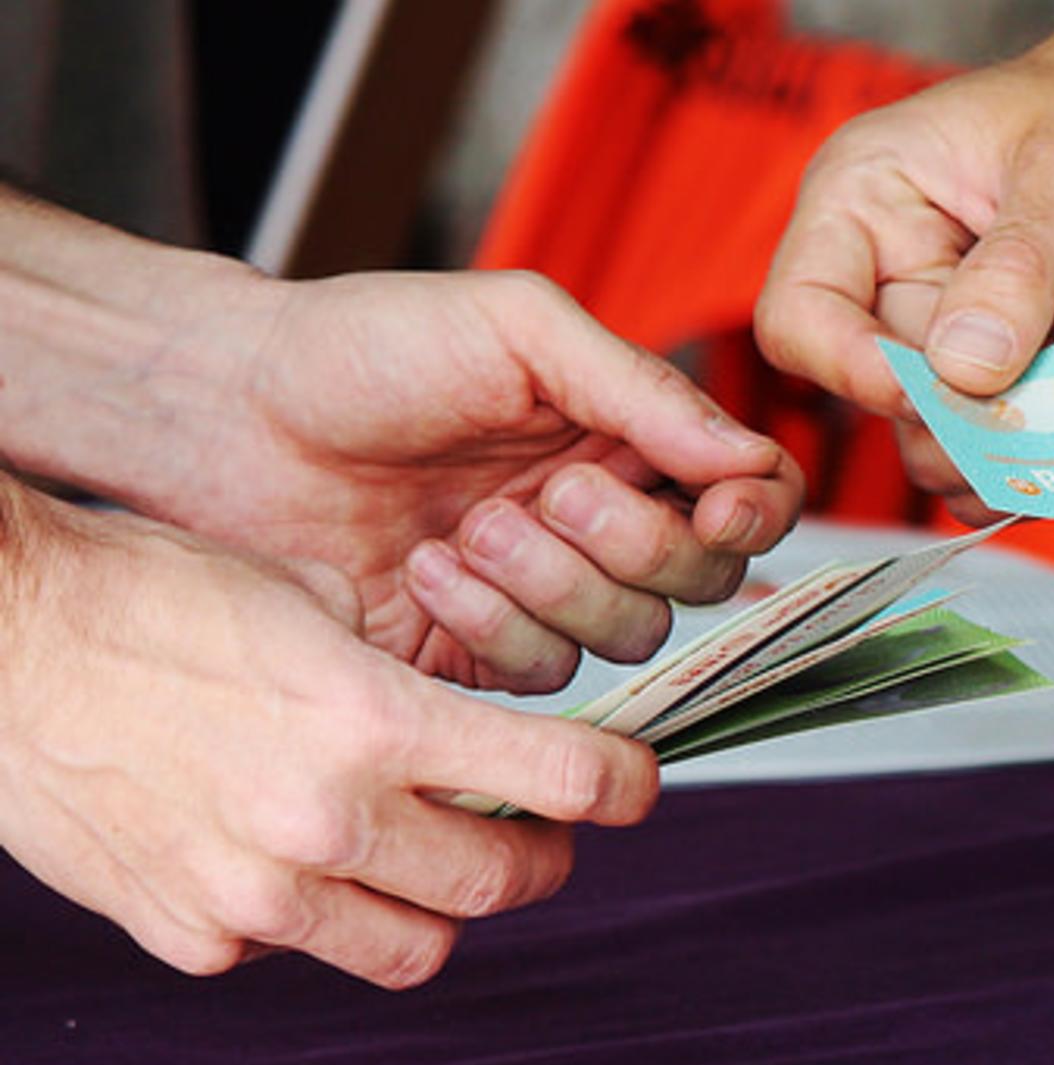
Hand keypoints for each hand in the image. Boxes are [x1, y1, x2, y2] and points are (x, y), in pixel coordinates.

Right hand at [0, 484, 658, 985]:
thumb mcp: (309, 595)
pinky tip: (295, 856)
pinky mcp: (192, 935)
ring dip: (443, 905)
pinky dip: (321, 915)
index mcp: (372, 720)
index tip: (634, 784)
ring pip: (414, 947)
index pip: (559, 779)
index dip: (621, 786)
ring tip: (429, 857)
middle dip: (541, 857)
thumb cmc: (151, 595)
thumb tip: (460, 717)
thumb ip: (399, 672)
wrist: (0, 640)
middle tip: (536, 830)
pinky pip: (299, 950)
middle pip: (501, 882)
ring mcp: (255, 893)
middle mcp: (325, 820)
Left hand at [113, 269, 803, 692]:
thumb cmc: (367, 347)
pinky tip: (427, 572)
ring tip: (468, 528)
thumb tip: (744, 457)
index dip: (757, 515)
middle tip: (550, 494)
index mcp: (630, 436)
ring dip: (554, 587)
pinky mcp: (481, 655)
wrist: (230, 416)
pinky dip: (490, 628)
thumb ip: (639, 388)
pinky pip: (542, 679)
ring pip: (629, 638)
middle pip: (705, 581)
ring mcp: (548, 593)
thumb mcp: (517, 329)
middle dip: (635, 548)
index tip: (716, 511)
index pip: (753, 494)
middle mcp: (605, 520)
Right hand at [754, 0, 1053, 515]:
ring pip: (937, 435)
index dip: (855, 369)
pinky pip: (1005, 446)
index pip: (803, 316)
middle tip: (1025, 426)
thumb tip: (962, 370)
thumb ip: (1016, 272)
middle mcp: (902, 268)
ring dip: (996, 458)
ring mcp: (965, 325)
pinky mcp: (1027, 367)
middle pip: (877, 393)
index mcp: (870, 198)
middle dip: (947, 424)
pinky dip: (1037, 467)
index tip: (937, 393)